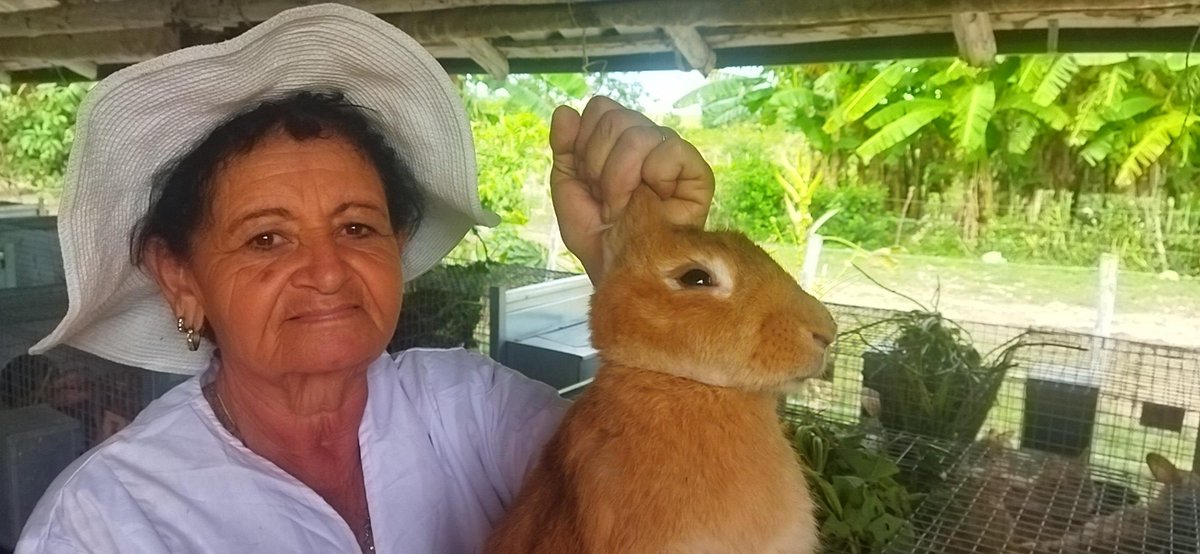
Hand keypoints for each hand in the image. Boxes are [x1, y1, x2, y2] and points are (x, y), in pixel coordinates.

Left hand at [549, 96, 713, 282]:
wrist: (623, 275)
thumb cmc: (601, 240)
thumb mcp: (570, 193)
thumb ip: (565, 150)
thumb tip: (564, 111)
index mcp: (618, 143)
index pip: (601, 108)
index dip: (584, 144)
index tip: (589, 183)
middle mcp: (648, 142)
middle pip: (614, 116)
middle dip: (598, 165)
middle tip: (607, 201)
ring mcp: (673, 155)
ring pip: (637, 133)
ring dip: (619, 178)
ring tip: (625, 207)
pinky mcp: (697, 173)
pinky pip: (669, 149)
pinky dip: (652, 177)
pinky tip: (653, 200)